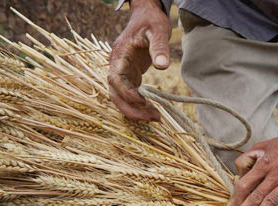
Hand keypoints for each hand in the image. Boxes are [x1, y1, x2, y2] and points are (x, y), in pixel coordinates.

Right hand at [108, 0, 170, 120]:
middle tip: (152, 118)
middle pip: (115, 94)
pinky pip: (129, 95)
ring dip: (134, 110)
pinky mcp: (130, 76)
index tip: (143, 101)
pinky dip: (138, 105)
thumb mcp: (158, 30)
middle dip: (131, 109)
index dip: (127, 93)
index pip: (116, 79)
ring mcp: (122, 72)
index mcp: (119, 54)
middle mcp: (117, 65)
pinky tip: (152, 111)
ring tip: (154, 118)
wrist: (147, 16)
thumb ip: (159, 47)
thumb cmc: (151, 21)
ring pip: (120, 98)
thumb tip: (162, 66)